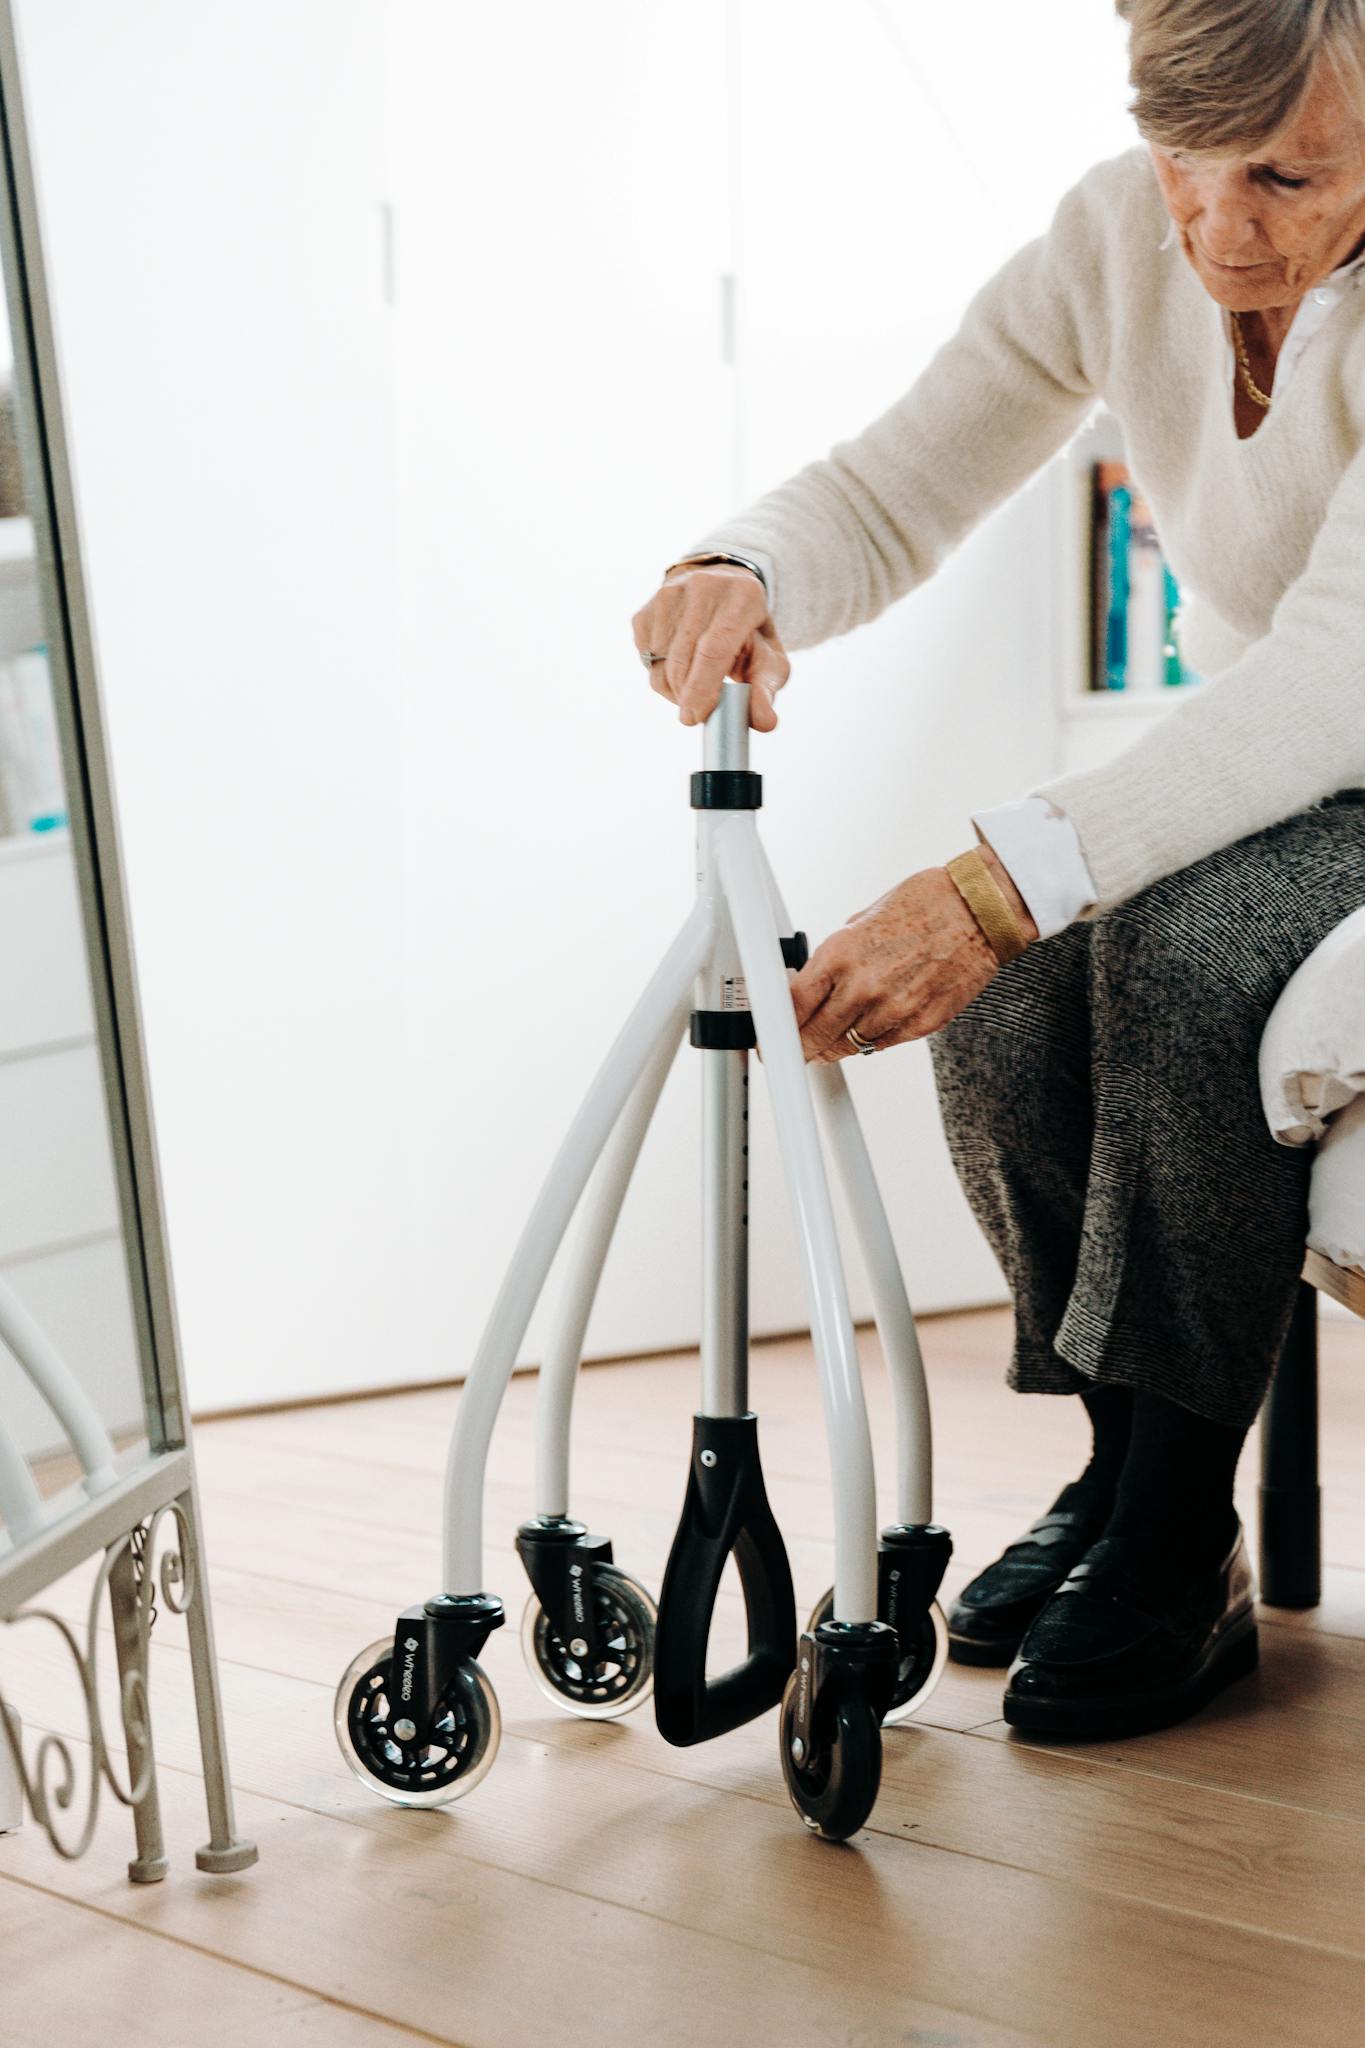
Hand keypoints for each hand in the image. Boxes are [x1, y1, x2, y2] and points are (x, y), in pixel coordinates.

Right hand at [631, 562, 789, 731]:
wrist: (721, 592)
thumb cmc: (749, 633)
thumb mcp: (768, 658)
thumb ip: (766, 691)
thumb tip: (765, 722)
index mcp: (742, 596)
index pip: (714, 649)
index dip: (702, 687)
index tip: (695, 717)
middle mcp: (703, 587)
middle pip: (682, 660)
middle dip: (686, 697)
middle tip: (699, 712)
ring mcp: (669, 596)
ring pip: (660, 664)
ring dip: (674, 690)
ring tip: (695, 685)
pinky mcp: (646, 610)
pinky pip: (646, 660)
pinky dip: (662, 676)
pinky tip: (681, 667)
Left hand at [788, 852, 1034, 1060]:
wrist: (980, 910)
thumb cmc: (927, 903)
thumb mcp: (862, 918)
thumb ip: (838, 955)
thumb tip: (817, 979)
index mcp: (840, 954)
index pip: (793, 1005)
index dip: (778, 1026)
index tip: (773, 1034)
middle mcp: (863, 986)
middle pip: (815, 1036)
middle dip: (802, 1047)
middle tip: (796, 1050)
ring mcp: (893, 1009)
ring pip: (849, 1047)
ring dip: (837, 1045)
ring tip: (833, 1038)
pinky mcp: (921, 1023)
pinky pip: (884, 1044)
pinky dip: (873, 1040)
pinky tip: (870, 1027)